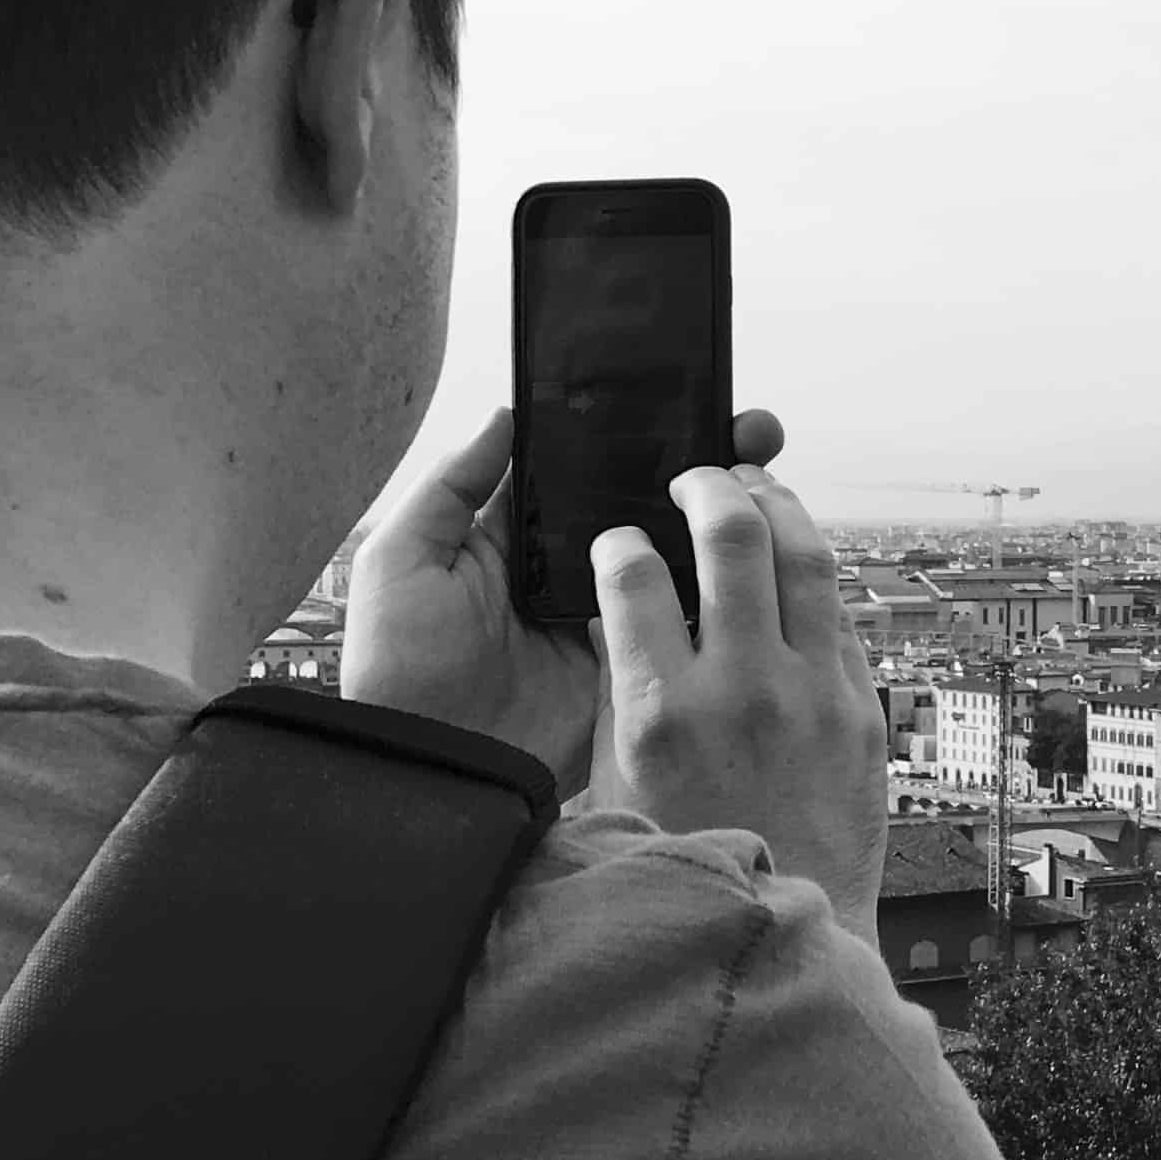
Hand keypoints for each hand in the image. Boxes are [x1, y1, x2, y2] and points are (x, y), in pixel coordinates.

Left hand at [340, 403, 788, 788]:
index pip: (583, 470)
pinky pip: (680, 620)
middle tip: (748, 427)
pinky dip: (717, 591)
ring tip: (763, 476)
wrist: (429, 767)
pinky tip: (757, 550)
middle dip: (695, 466)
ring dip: (718, 520)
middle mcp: (567, 569)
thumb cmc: (397, 665)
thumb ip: (452, 486)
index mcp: (516, 536)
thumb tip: (506, 415)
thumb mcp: (401, 559)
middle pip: (639, 504)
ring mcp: (605, 617)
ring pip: (672, 556)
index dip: (630, 433)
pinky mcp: (632, 663)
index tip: (682, 392)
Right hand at [594, 462, 888, 940]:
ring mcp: (814, 697)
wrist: (788, 931)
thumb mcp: (622, 785)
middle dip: (708, 486)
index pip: (631, 578)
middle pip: (732, 539)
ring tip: (754, 485)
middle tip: (695, 477)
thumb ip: (618, 693)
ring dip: (777, 505)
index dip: (619, 539)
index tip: (618, 537)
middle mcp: (743, 691)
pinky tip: (796, 564)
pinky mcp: (864, 711)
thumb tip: (613, 615)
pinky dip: (815, 578)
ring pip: (806, 558)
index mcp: (661, 714)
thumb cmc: (690, 861)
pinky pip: (842, 617)